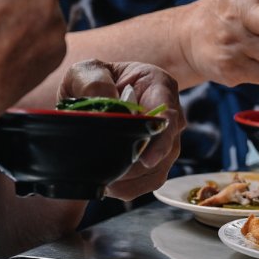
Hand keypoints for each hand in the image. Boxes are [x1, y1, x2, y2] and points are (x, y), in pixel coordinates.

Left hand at [58, 60, 183, 200]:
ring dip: (131, 181)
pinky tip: (109, 184)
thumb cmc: (93, 80)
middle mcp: (171, 116)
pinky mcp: (157, 161)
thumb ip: (95, 82)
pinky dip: (129, 188)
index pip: (168, 117)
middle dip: (136, 166)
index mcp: (160, 86)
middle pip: (166, 151)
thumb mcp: (87, 71)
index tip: (146, 159)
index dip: (160, 140)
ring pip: (158, 171)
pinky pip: (149, 182)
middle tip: (105, 172)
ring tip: (103, 181)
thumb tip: (108, 103)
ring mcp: (167, 141)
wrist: (90, 95)